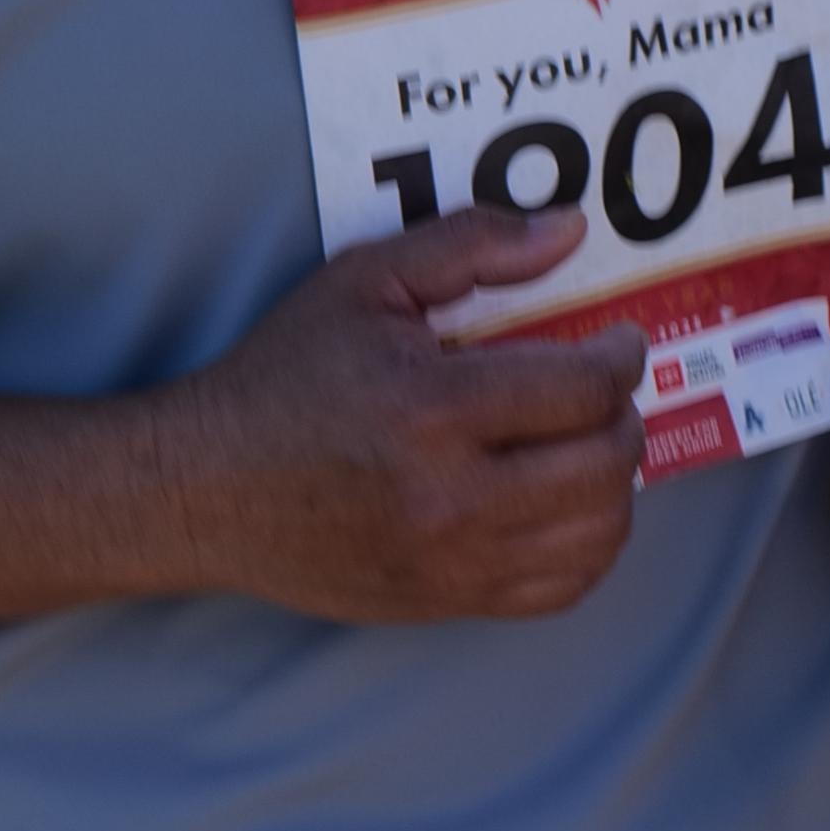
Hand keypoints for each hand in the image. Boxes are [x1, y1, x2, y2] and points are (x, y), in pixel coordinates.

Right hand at [148, 207, 646, 623]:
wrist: (204, 489)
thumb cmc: (284, 376)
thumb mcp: (365, 281)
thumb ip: (473, 244)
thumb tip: (572, 228)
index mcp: (433, 409)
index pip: (582, 391)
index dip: (622, 357)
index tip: (619, 341)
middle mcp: (451, 497)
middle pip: (604, 467)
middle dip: (625, 417)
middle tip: (607, 390)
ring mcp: (451, 563)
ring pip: (597, 536)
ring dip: (616, 484)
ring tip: (592, 444)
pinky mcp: (444, 602)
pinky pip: (560, 590)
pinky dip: (590, 548)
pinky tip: (570, 505)